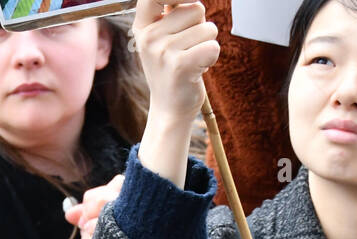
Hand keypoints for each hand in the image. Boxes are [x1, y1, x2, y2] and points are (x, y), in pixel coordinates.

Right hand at [133, 0, 219, 125]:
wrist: (169, 110)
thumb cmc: (172, 69)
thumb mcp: (164, 38)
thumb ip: (174, 12)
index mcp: (143, 26)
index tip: (189, 0)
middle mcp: (149, 37)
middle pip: (195, 8)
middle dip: (200, 26)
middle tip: (187, 48)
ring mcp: (163, 52)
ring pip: (208, 28)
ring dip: (207, 44)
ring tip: (192, 60)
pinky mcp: (180, 66)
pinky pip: (213, 46)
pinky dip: (212, 58)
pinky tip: (197, 69)